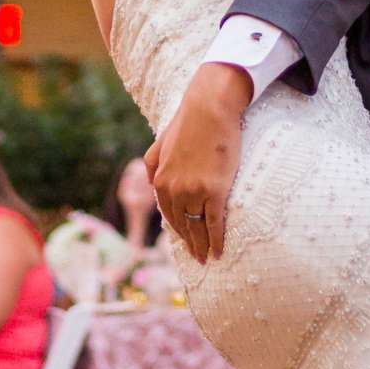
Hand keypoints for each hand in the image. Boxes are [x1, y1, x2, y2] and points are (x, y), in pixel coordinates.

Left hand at [145, 63, 248, 262]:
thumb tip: (150, 184)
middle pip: (182, 225)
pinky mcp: (214, 192)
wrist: (209, 109)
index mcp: (160, 181)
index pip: (169, 214)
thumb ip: (152, 165)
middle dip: (190, 244)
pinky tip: (219, 252)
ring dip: (202, 247)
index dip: (178, 231)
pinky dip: (216, 240)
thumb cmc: (188, 123)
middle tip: (197, 258)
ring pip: (197, 228)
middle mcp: (174, 190)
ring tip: (207, 259)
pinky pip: (214, 224)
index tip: (185, 241)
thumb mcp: (159, 143)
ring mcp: (193, 192)